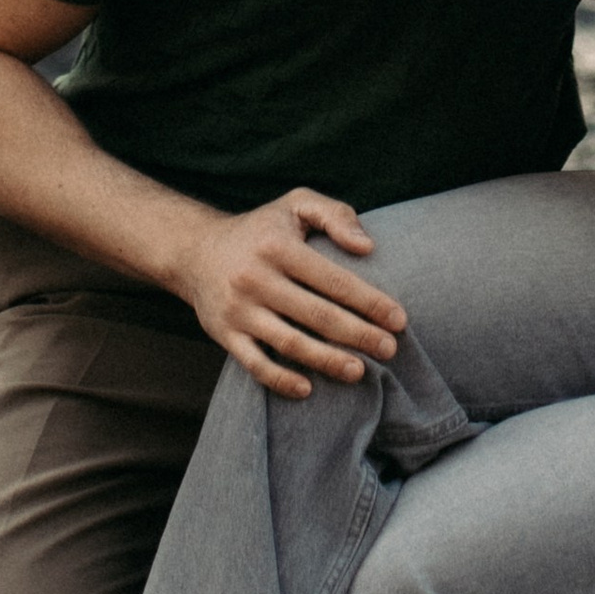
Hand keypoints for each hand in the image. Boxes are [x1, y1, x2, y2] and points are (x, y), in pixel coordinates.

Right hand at [173, 190, 407, 398]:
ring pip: (290, 343)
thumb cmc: (261, 229)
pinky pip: (255, 365)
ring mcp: (239, 310)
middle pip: (317, 315)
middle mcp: (256, 278)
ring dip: (328, 361)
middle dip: (358, 335)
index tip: (399, 320)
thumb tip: (367, 248)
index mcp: (278, 246)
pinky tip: (308, 388)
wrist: (194, 250)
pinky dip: (281, 380)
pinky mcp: (224, 335)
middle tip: (391, 349)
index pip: (333, 279)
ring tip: (360, 371)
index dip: (370, 301)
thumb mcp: (296, 205)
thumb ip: (336, 215)